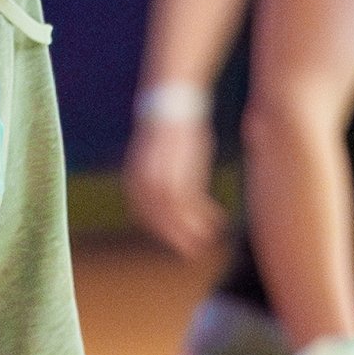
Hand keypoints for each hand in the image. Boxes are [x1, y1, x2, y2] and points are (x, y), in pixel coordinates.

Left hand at [122, 115, 226, 263]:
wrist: (172, 102)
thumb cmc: (169, 129)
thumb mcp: (155, 155)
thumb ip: (154, 176)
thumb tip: (163, 193)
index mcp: (135, 179)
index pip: (145, 215)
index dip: (162, 230)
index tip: (176, 240)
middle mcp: (145, 183)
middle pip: (161, 221)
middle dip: (177, 238)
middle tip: (193, 252)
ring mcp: (163, 180)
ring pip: (178, 217)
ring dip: (194, 231)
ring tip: (208, 240)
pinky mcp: (183, 175)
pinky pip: (194, 205)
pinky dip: (206, 217)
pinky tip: (218, 222)